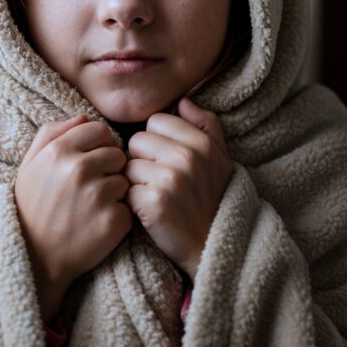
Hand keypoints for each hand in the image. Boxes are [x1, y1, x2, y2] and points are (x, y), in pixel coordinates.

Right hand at [14, 115, 131, 320]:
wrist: (34, 259)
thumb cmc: (32, 208)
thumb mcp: (29, 166)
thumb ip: (50, 133)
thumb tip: (82, 116)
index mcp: (58, 151)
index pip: (99, 129)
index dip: (97, 146)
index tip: (88, 164)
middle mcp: (79, 169)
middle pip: (117, 153)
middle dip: (108, 169)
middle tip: (90, 190)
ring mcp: (98, 196)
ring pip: (125, 179)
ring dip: (114, 193)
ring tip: (92, 208)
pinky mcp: (114, 220)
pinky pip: (130, 206)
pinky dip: (119, 216)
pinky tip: (98, 225)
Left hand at [125, 98, 232, 278]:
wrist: (212, 246)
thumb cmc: (213, 198)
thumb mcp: (220, 158)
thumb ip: (206, 124)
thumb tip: (183, 101)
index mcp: (202, 143)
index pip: (156, 120)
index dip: (156, 140)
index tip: (166, 159)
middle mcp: (187, 157)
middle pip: (137, 140)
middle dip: (142, 159)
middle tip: (158, 180)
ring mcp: (170, 180)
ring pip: (129, 164)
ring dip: (135, 181)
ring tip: (155, 195)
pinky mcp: (153, 203)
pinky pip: (126, 188)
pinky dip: (132, 201)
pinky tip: (149, 210)